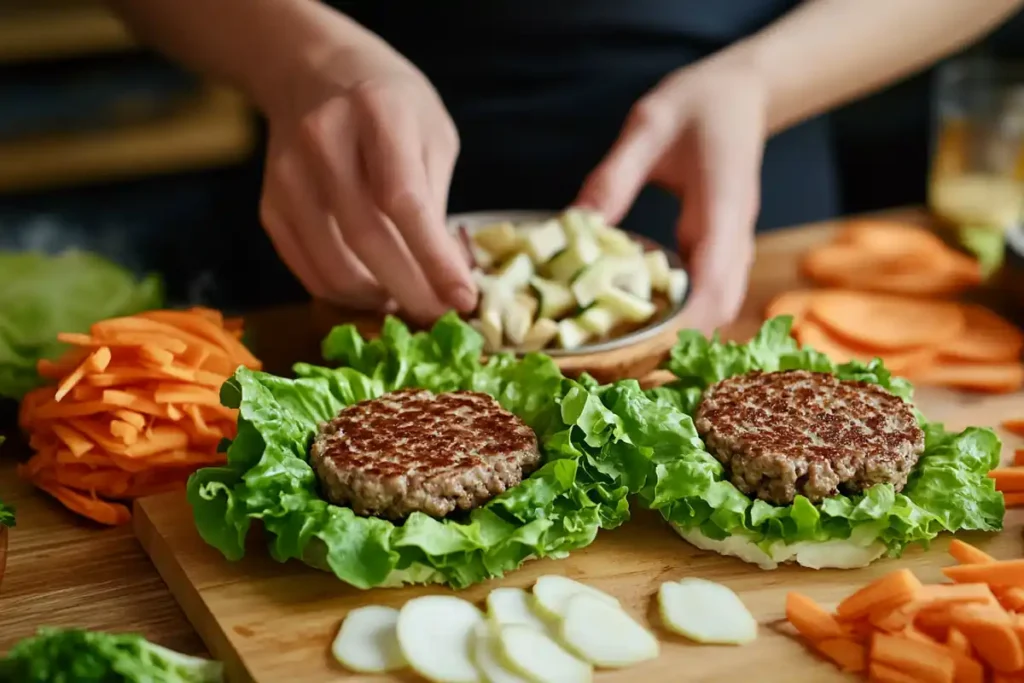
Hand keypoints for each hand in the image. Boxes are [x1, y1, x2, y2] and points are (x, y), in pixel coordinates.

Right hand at [258, 39, 475, 323]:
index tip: (463, 299)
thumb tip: (447, 277)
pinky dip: (344, 293)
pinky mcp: (270, 205)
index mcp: (377, 113)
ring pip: (332, 264)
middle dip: (411, 289)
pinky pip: (307, 268)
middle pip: (367, 237)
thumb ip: (436, 198)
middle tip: (440, 315)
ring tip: (408, 300)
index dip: (434, 258)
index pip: (405, 201)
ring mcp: (288, 175)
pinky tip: (373, 290)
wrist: (312, 72)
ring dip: (376, 298)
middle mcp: (324, 141)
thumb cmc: (390, 105)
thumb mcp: (432, 133)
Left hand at [575, 62, 767, 333]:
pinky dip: (681, 314)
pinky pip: (708, 293)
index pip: (714, 281)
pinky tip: (640, 320)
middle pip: (720, 308)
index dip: (684, 323)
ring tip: (626, 351)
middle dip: (679, 341)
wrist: (744, 92)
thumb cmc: (698, 104)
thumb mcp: (648, 126)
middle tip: (620, 364)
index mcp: (723, 207)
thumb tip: (575, 224)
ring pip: (719, 307)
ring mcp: (732, 246)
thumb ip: (614, 175)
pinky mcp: (721, 249)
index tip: (645, 350)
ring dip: (681, 332)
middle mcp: (735, 236)